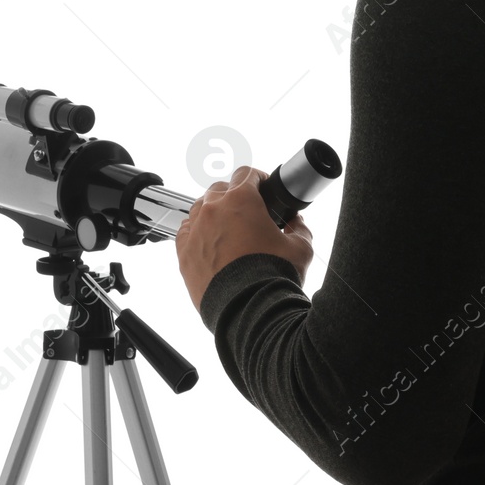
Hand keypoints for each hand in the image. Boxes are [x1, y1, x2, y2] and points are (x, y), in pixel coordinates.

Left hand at [174, 166, 314, 312]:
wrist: (249, 310)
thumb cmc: (272, 278)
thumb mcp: (301, 248)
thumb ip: (299, 229)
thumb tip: (296, 223)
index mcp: (241, 200)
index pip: (246, 174)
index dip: (258, 179)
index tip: (263, 188)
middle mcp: (213, 209)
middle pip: (221, 189)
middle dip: (235, 196)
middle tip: (248, 212)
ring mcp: (195, 230)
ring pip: (200, 207)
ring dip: (214, 212)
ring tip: (228, 229)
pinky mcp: (183, 253)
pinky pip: (186, 231)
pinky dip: (197, 232)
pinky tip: (209, 243)